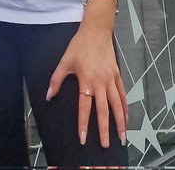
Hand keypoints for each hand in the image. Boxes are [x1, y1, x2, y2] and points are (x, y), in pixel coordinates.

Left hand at [46, 24, 126, 148]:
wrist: (96, 30)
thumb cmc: (79, 45)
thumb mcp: (65, 61)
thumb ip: (56, 80)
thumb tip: (48, 96)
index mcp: (86, 80)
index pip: (85, 107)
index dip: (83, 124)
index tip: (82, 138)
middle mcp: (101, 82)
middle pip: (104, 110)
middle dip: (104, 129)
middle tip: (105, 145)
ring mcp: (111, 79)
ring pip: (117, 104)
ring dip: (120, 122)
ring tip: (122, 137)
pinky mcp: (117, 75)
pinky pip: (122, 94)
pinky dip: (125, 107)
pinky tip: (126, 117)